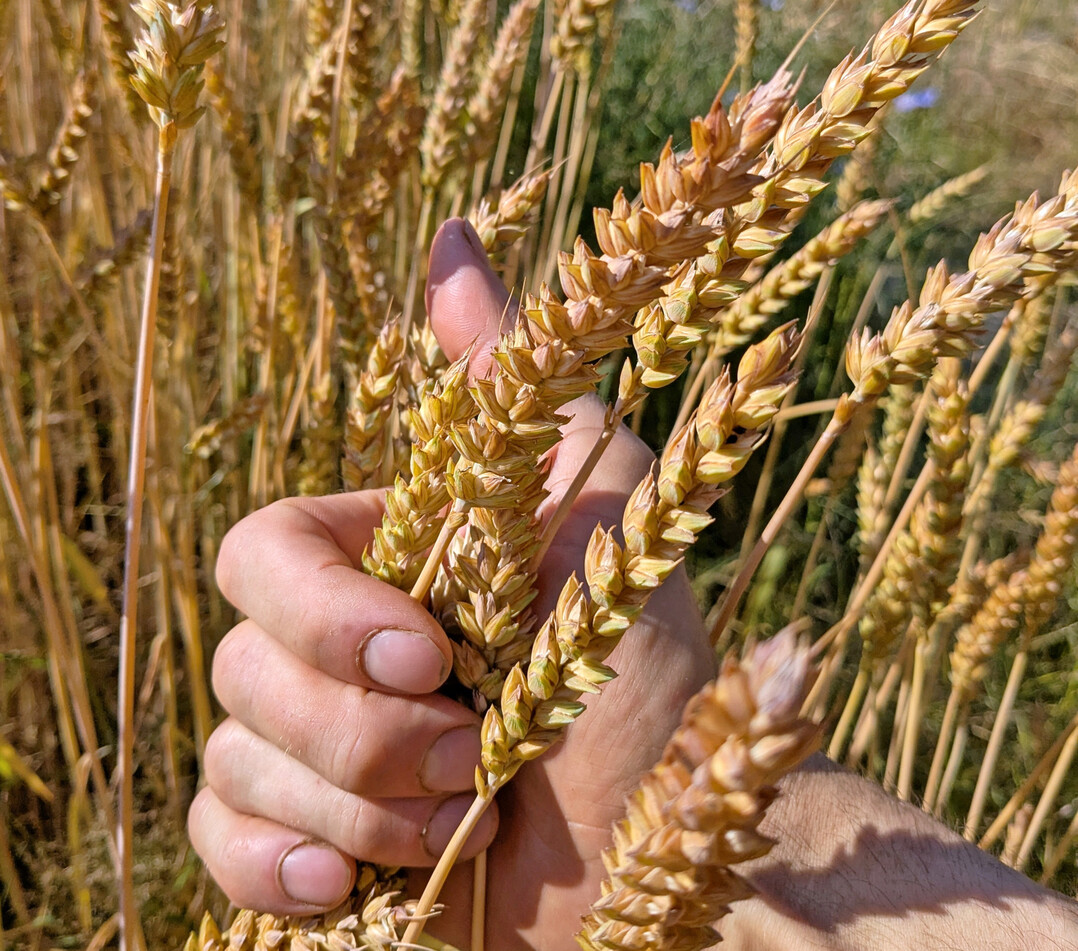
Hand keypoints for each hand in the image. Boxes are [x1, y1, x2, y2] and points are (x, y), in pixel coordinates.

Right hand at [188, 219, 715, 948]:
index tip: (422, 652)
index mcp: (384, 565)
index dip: (319, 608)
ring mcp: (318, 754)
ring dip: (351, 804)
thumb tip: (451, 240)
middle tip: (468, 751)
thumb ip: (516, 383)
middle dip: (353, 727)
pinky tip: (347, 885)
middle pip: (239, 664)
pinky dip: (274, 867)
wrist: (668, 837)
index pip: (264, 554)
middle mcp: (338, 651)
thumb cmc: (645, 671)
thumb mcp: (599, 500)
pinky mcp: (313, 850)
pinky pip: (223, 846)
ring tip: (459, 819)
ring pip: (231, 756)